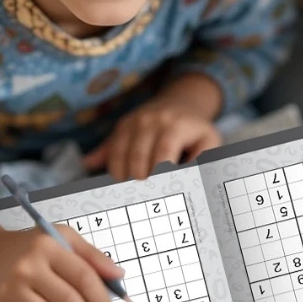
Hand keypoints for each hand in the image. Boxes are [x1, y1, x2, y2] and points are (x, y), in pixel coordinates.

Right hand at [82, 99, 221, 180]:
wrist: (181, 102)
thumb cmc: (195, 131)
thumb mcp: (208, 140)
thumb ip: (202, 161)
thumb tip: (190, 181)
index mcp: (175, 125)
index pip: (164, 151)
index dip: (158, 173)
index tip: (157, 191)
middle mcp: (151, 120)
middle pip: (138, 154)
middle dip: (137, 179)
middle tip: (140, 199)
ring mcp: (134, 121)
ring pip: (119, 151)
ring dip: (120, 175)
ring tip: (125, 193)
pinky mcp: (122, 124)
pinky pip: (110, 146)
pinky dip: (103, 161)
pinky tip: (94, 169)